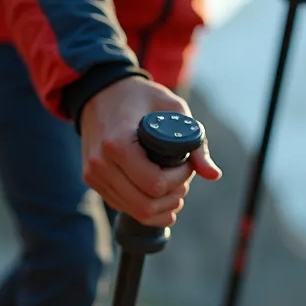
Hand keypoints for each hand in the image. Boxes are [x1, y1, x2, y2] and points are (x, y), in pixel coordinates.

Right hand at [79, 76, 221, 227]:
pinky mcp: (93, 181)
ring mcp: (94, 175)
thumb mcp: (173, 109)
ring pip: (135, 212)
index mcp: (117, 144)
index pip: (155, 184)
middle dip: (173, 197)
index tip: (187, 164)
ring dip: (162, 206)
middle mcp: (101, 164)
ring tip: (174, 189)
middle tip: (183, 181)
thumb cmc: (141, 98)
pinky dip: (147, 209)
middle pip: (145, 205)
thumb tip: (213, 175)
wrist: (101, 93)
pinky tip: (160, 198)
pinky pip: (124, 207)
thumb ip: (195, 143)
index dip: (180, 180)